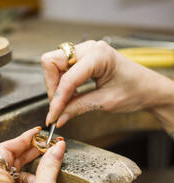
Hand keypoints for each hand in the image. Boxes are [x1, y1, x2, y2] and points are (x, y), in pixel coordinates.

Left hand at [0, 127, 65, 182]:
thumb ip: (49, 165)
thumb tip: (57, 147)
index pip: (3, 150)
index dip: (23, 139)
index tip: (38, 133)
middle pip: (8, 160)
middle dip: (29, 152)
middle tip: (48, 145)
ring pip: (14, 172)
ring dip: (32, 167)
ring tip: (49, 164)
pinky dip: (30, 180)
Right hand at [42, 40, 173, 129]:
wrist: (148, 89)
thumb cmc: (135, 91)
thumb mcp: (105, 102)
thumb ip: (78, 108)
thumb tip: (58, 117)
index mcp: (98, 55)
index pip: (67, 78)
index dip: (57, 100)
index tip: (53, 116)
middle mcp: (90, 48)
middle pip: (52, 62)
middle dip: (52, 87)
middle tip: (58, 107)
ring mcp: (86, 51)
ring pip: (54, 64)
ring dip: (56, 85)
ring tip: (65, 103)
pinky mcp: (85, 58)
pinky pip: (63, 68)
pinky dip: (62, 83)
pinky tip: (70, 96)